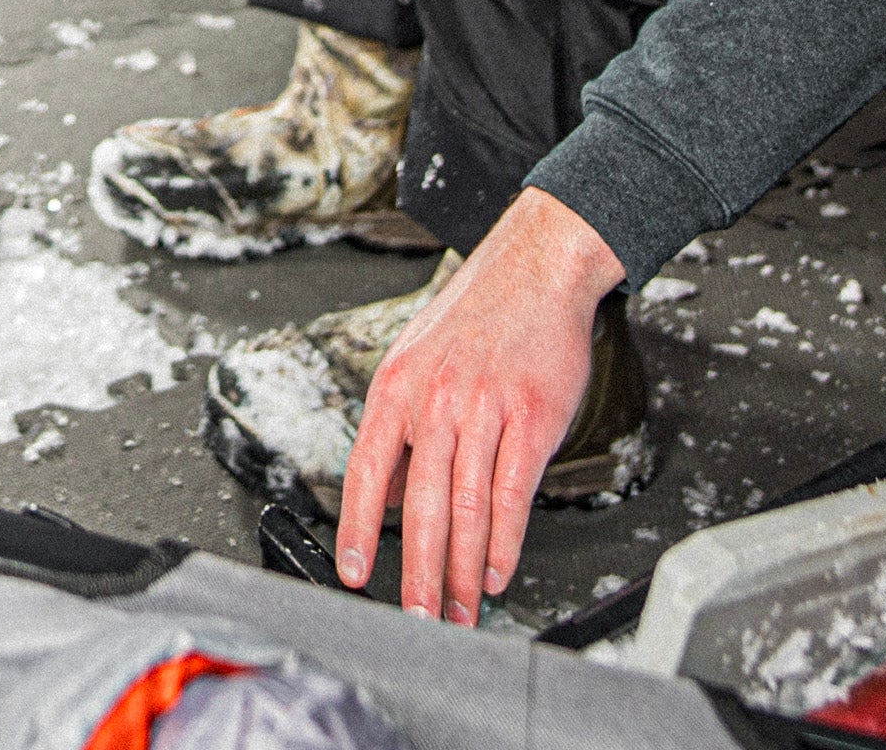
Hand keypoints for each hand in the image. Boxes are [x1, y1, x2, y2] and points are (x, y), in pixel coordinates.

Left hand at [335, 189, 624, 619]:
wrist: (533, 268)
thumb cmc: (476, 317)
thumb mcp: (414, 361)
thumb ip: (400, 430)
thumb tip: (385, 496)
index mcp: (395, 387)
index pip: (364, 469)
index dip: (356, 526)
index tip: (352, 572)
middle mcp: (432, 399)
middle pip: (417, 503)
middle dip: (415, 570)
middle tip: (416, 617)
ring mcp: (481, 408)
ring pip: (464, 507)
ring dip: (461, 571)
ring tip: (458, 610)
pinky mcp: (529, 418)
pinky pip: (510, 492)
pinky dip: (502, 541)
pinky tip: (495, 572)